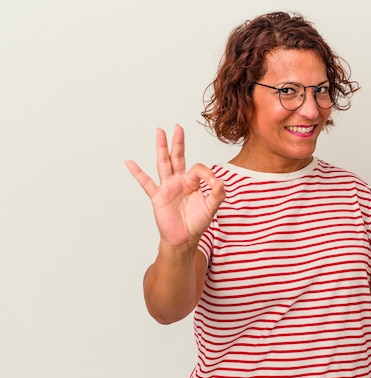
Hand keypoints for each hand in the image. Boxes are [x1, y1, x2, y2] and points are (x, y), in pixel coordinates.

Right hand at [125, 125, 224, 247]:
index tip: (214, 184)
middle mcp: (179, 181)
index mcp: (192, 182)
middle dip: (178, 142)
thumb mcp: (211, 207)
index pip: (198, 168)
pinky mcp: (158, 197)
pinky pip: (146, 183)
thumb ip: (217, 194)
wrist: (184, 238)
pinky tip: (130, 162)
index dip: (207, 173)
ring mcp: (167, 187)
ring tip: (160, 132)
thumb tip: (221, 182)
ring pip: (163, 163)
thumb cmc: (197, 222)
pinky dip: (138, 173)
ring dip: (161, 148)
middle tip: (178, 127)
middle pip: (178, 157)